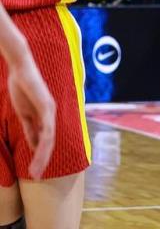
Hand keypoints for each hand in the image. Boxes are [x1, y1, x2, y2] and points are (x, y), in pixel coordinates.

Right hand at [7, 57, 55, 178]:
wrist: (20, 70)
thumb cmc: (22, 88)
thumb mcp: (25, 114)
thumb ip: (31, 128)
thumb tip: (34, 146)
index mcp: (45, 116)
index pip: (46, 140)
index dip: (41, 155)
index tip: (34, 170)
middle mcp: (51, 115)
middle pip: (49, 142)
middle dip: (43, 160)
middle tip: (37, 176)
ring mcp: (50, 111)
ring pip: (49, 139)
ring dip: (43, 156)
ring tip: (35, 171)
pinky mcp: (47, 108)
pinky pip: (47, 129)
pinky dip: (43, 143)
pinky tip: (38, 154)